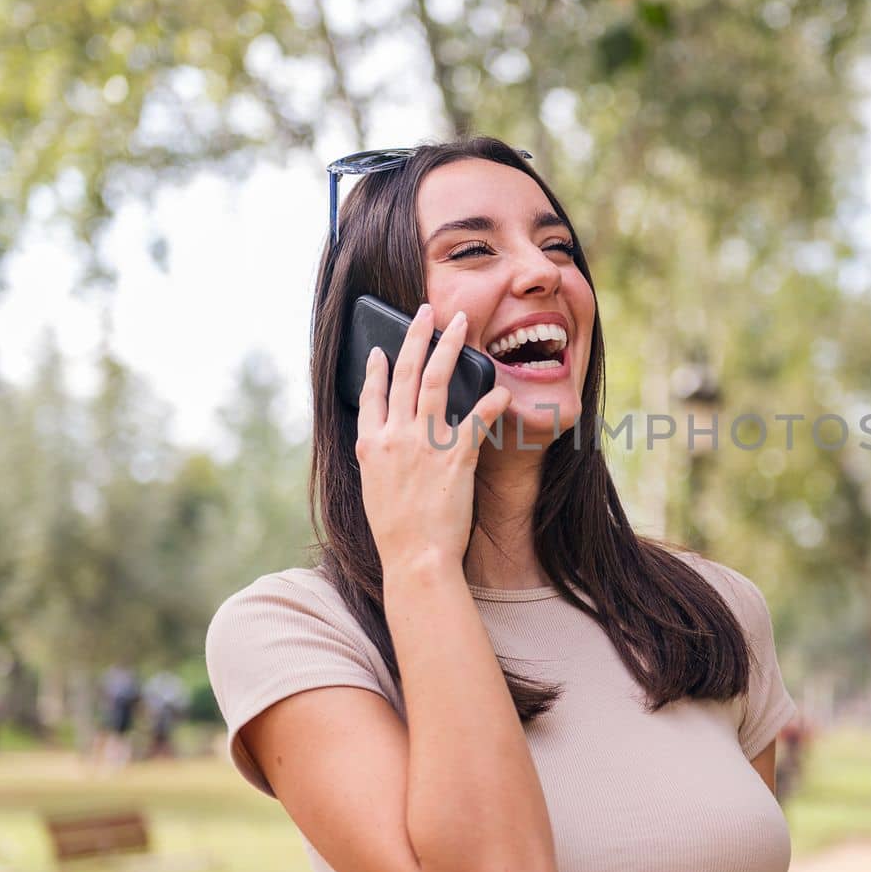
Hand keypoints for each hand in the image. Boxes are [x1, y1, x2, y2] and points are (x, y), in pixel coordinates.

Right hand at [355, 304, 512, 570]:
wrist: (416, 559)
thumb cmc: (397, 534)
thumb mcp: (372, 491)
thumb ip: (373, 461)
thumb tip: (368, 444)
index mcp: (370, 446)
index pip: (371, 396)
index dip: (375, 369)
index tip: (380, 350)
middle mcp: (395, 437)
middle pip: (403, 374)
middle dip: (415, 337)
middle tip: (425, 312)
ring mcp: (424, 444)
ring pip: (434, 381)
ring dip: (448, 347)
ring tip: (460, 324)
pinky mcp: (455, 456)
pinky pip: (476, 418)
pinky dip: (490, 400)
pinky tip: (502, 387)